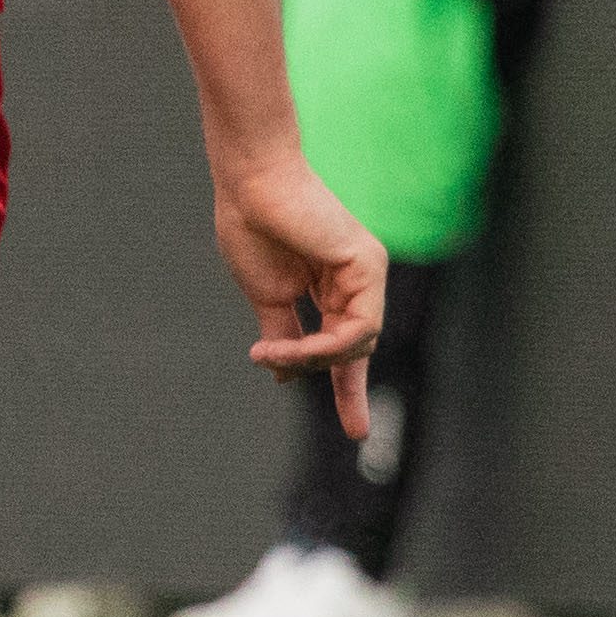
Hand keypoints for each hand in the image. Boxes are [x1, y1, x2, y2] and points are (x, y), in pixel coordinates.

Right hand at [210, 146, 389, 447]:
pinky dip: (328, 346)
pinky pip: (359, 327)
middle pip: (355, 349)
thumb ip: (283, 335)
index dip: (348, 390)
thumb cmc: (250, 228)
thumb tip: (284, 374)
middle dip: (339, 384)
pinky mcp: (367, 265)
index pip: (346, 346)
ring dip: (313, 359)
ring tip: (270, 355)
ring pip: (356, 343)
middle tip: (290, 380)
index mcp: (333, 285)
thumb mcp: (267, 296)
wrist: (248, 183)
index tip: (356, 433)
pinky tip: (293, 347)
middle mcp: (358, 280)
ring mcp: (367, 272)